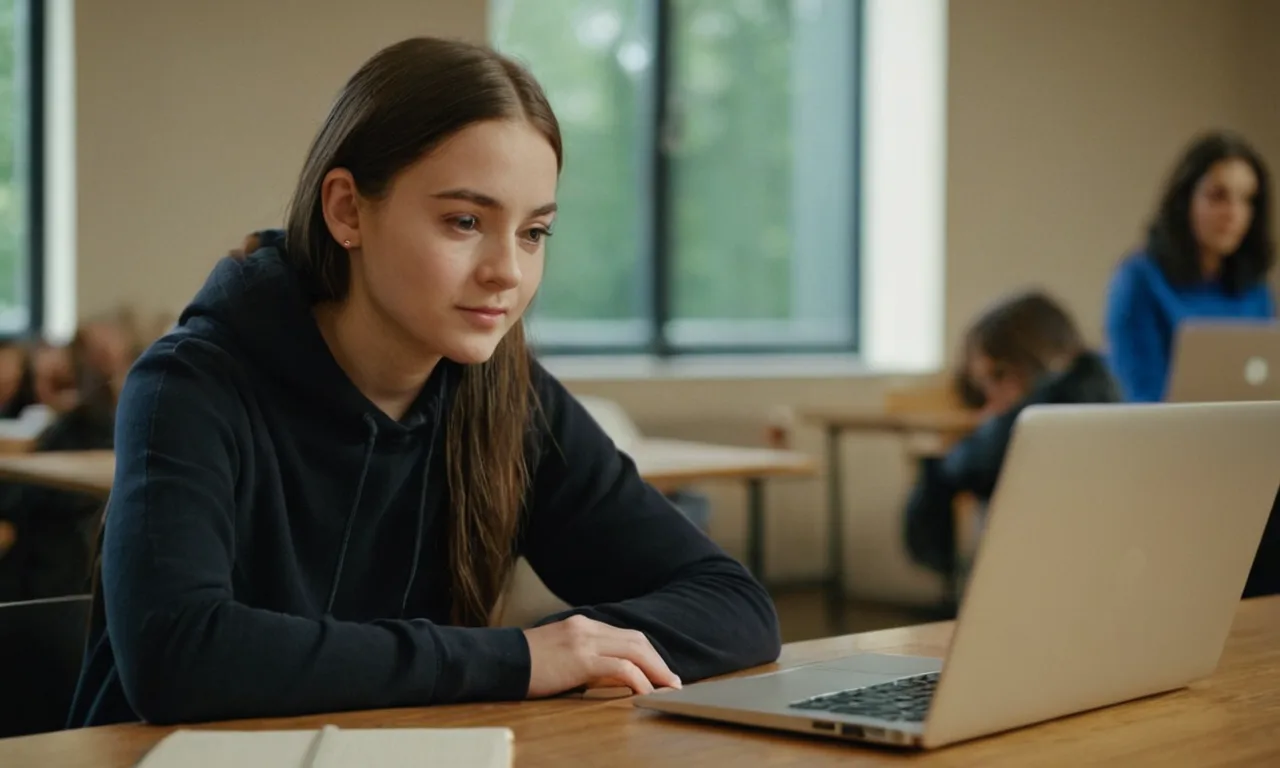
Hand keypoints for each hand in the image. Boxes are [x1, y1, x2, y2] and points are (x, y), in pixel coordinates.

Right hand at [523, 614, 681, 697]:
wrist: (498, 660)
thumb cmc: (523, 663)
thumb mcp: (557, 653)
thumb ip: (581, 656)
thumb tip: (606, 675)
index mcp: (581, 625)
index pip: (624, 635)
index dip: (647, 653)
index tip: (659, 670)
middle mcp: (586, 627)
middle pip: (635, 640)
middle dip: (658, 661)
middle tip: (672, 681)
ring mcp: (584, 641)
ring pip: (634, 650)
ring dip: (655, 670)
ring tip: (667, 688)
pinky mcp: (580, 659)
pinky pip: (620, 668)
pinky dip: (638, 679)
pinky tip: (646, 691)